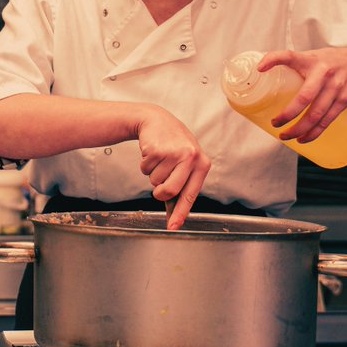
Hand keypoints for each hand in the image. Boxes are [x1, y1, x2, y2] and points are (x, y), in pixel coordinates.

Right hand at [135, 105, 209, 229]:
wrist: (156, 120)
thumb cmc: (173, 144)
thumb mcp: (185, 160)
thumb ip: (183, 183)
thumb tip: (174, 211)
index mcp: (202, 163)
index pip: (190, 194)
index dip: (180, 213)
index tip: (173, 226)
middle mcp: (190, 158)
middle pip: (169, 191)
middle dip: (160, 192)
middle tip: (158, 187)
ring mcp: (173, 153)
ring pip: (155, 181)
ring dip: (153, 173)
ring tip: (160, 158)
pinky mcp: (157, 149)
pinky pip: (145, 169)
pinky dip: (145, 164)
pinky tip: (152, 152)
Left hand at [259, 49, 346, 142]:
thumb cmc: (326, 63)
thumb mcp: (309, 57)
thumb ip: (290, 63)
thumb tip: (259, 71)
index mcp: (310, 60)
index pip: (289, 56)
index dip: (273, 59)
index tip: (260, 68)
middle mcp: (324, 73)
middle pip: (304, 97)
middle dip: (288, 114)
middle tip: (275, 123)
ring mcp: (336, 87)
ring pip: (316, 113)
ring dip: (299, 129)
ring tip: (285, 136)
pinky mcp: (344, 100)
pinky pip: (328, 120)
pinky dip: (314, 132)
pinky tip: (303, 139)